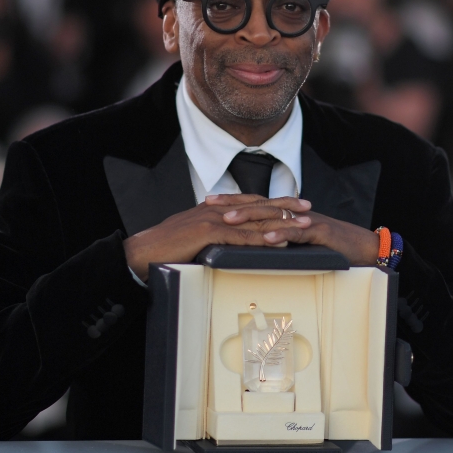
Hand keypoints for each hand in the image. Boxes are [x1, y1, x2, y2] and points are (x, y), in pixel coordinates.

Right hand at [123, 194, 312, 280]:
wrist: (144, 251)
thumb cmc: (167, 248)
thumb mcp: (194, 237)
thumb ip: (213, 235)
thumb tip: (229, 241)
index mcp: (215, 209)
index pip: (250, 202)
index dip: (273, 202)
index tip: (293, 203)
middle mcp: (217, 210)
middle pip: (258, 206)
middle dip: (285, 206)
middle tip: (308, 207)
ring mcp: (213, 220)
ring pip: (254, 220)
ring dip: (281, 222)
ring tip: (302, 224)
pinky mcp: (208, 234)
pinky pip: (240, 237)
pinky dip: (261, 238)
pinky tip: (277, 240)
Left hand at [214, 197, 379, 265]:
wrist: (363, 247)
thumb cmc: (330, 247)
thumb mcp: (299, 242)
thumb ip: (278, 239)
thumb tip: (252, 245)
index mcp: (287, 214)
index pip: (255, 203)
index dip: (232, 201)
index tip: (208, 202)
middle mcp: (294, 213)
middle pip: (260, 204)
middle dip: (233, 204)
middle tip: (209, 205)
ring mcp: (307, 220)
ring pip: (275, 215)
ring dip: (250, 217)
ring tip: (228, 220)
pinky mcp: (320, 233)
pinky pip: (298, 232)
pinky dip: (281, 234)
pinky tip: (266, 238)